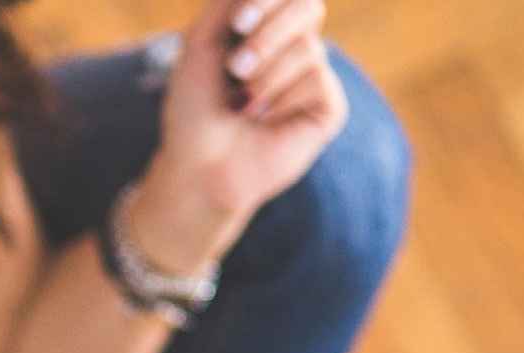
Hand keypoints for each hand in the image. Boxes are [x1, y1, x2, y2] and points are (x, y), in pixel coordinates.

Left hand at [134, 0, 348, 271]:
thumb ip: (230, 1)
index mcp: (265, 26)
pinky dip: (281, 101)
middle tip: (235, 69)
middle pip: (309, 7)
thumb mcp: (202, 43)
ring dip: (265, 78)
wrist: (201, 165)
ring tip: (242, 106)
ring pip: (309, 48)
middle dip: (268, 35)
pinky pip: (318, 82)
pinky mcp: (328, 108)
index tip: (237, 24)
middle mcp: (293, 46)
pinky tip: (265, 121)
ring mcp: (314, 76)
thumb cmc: (196, 108)